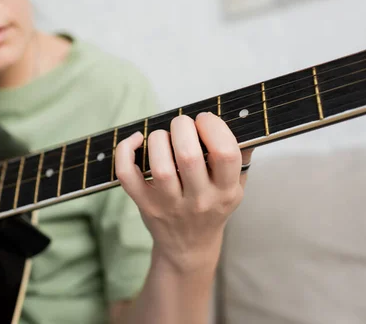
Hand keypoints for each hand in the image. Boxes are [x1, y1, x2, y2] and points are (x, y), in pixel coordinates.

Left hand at [115, 112, 252, 271]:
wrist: (189, 247)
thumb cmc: (212, 207)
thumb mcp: (236, 187)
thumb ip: (240, 155)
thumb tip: (239, 119)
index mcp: (225, 191)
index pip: (225, 154)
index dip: (214, 127)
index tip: (205, 120)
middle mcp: (199, 200)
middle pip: (189, 156)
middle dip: (182, 127)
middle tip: (182, 125)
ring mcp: (169, 204)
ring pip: (159, 166)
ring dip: (158, 139)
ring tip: (163, 136)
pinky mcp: (144, 204)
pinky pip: (127, 175)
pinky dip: (125, 152)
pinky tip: (136, 140)